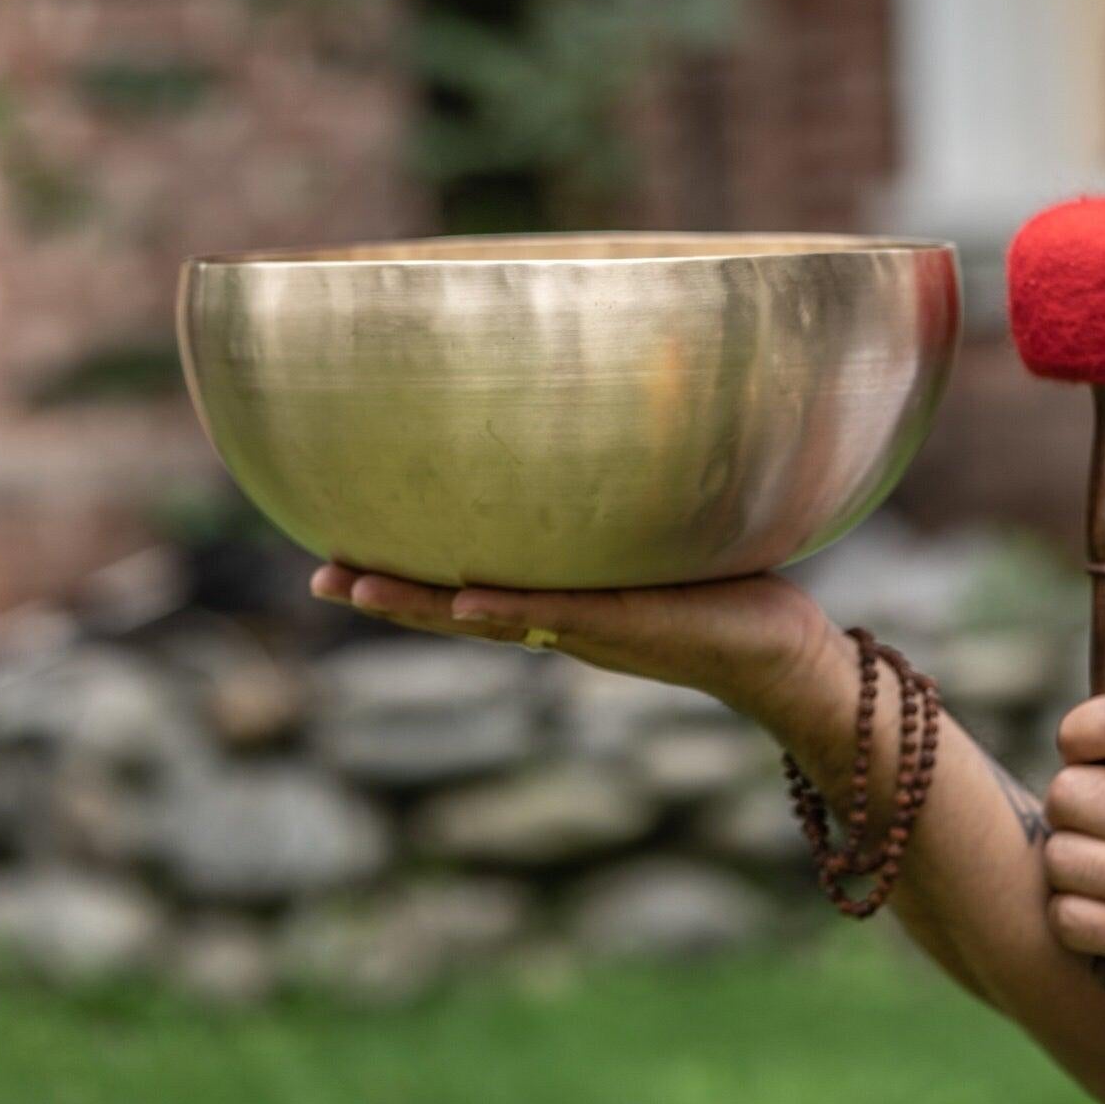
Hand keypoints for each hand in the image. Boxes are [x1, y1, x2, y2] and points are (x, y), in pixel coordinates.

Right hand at [310, 564, 835, 729]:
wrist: (785, 654)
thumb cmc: (729, 596)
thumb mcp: (662, 550)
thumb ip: (629, 512)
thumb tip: (611, 448)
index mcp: (561, 607)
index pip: (466, 593)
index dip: (405, 580)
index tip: (343, 558)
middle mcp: (561, 623)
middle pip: (452, 612)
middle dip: (387, 595)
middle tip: (319, 575)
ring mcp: (588, 628)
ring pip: (485, 617)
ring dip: (419, 606)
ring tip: (354, 586)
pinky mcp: (628, 625)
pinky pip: (557, 614)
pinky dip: (508, 609)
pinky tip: (461, 596)